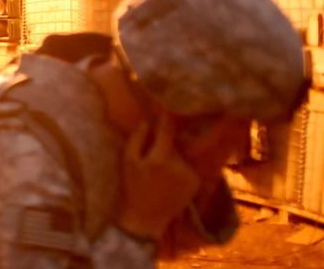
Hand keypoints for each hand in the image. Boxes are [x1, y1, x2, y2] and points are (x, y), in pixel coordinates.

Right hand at [116, 114, 200, 241]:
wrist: (144, 218)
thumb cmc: (131, 187)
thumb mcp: (127, 161)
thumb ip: (137, 139)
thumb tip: (147, 122)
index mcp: (160, 158)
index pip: (167, 130)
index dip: (165, 117)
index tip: (165, 107)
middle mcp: (180, 165)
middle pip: (173, 144)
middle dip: (165, 145)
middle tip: (153, 154)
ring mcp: (190, 175)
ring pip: (181, 155)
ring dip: (172, 157)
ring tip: (160, 171)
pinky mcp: (196, 184)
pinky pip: (188, 167)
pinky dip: (180, 169)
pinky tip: (169, 180)